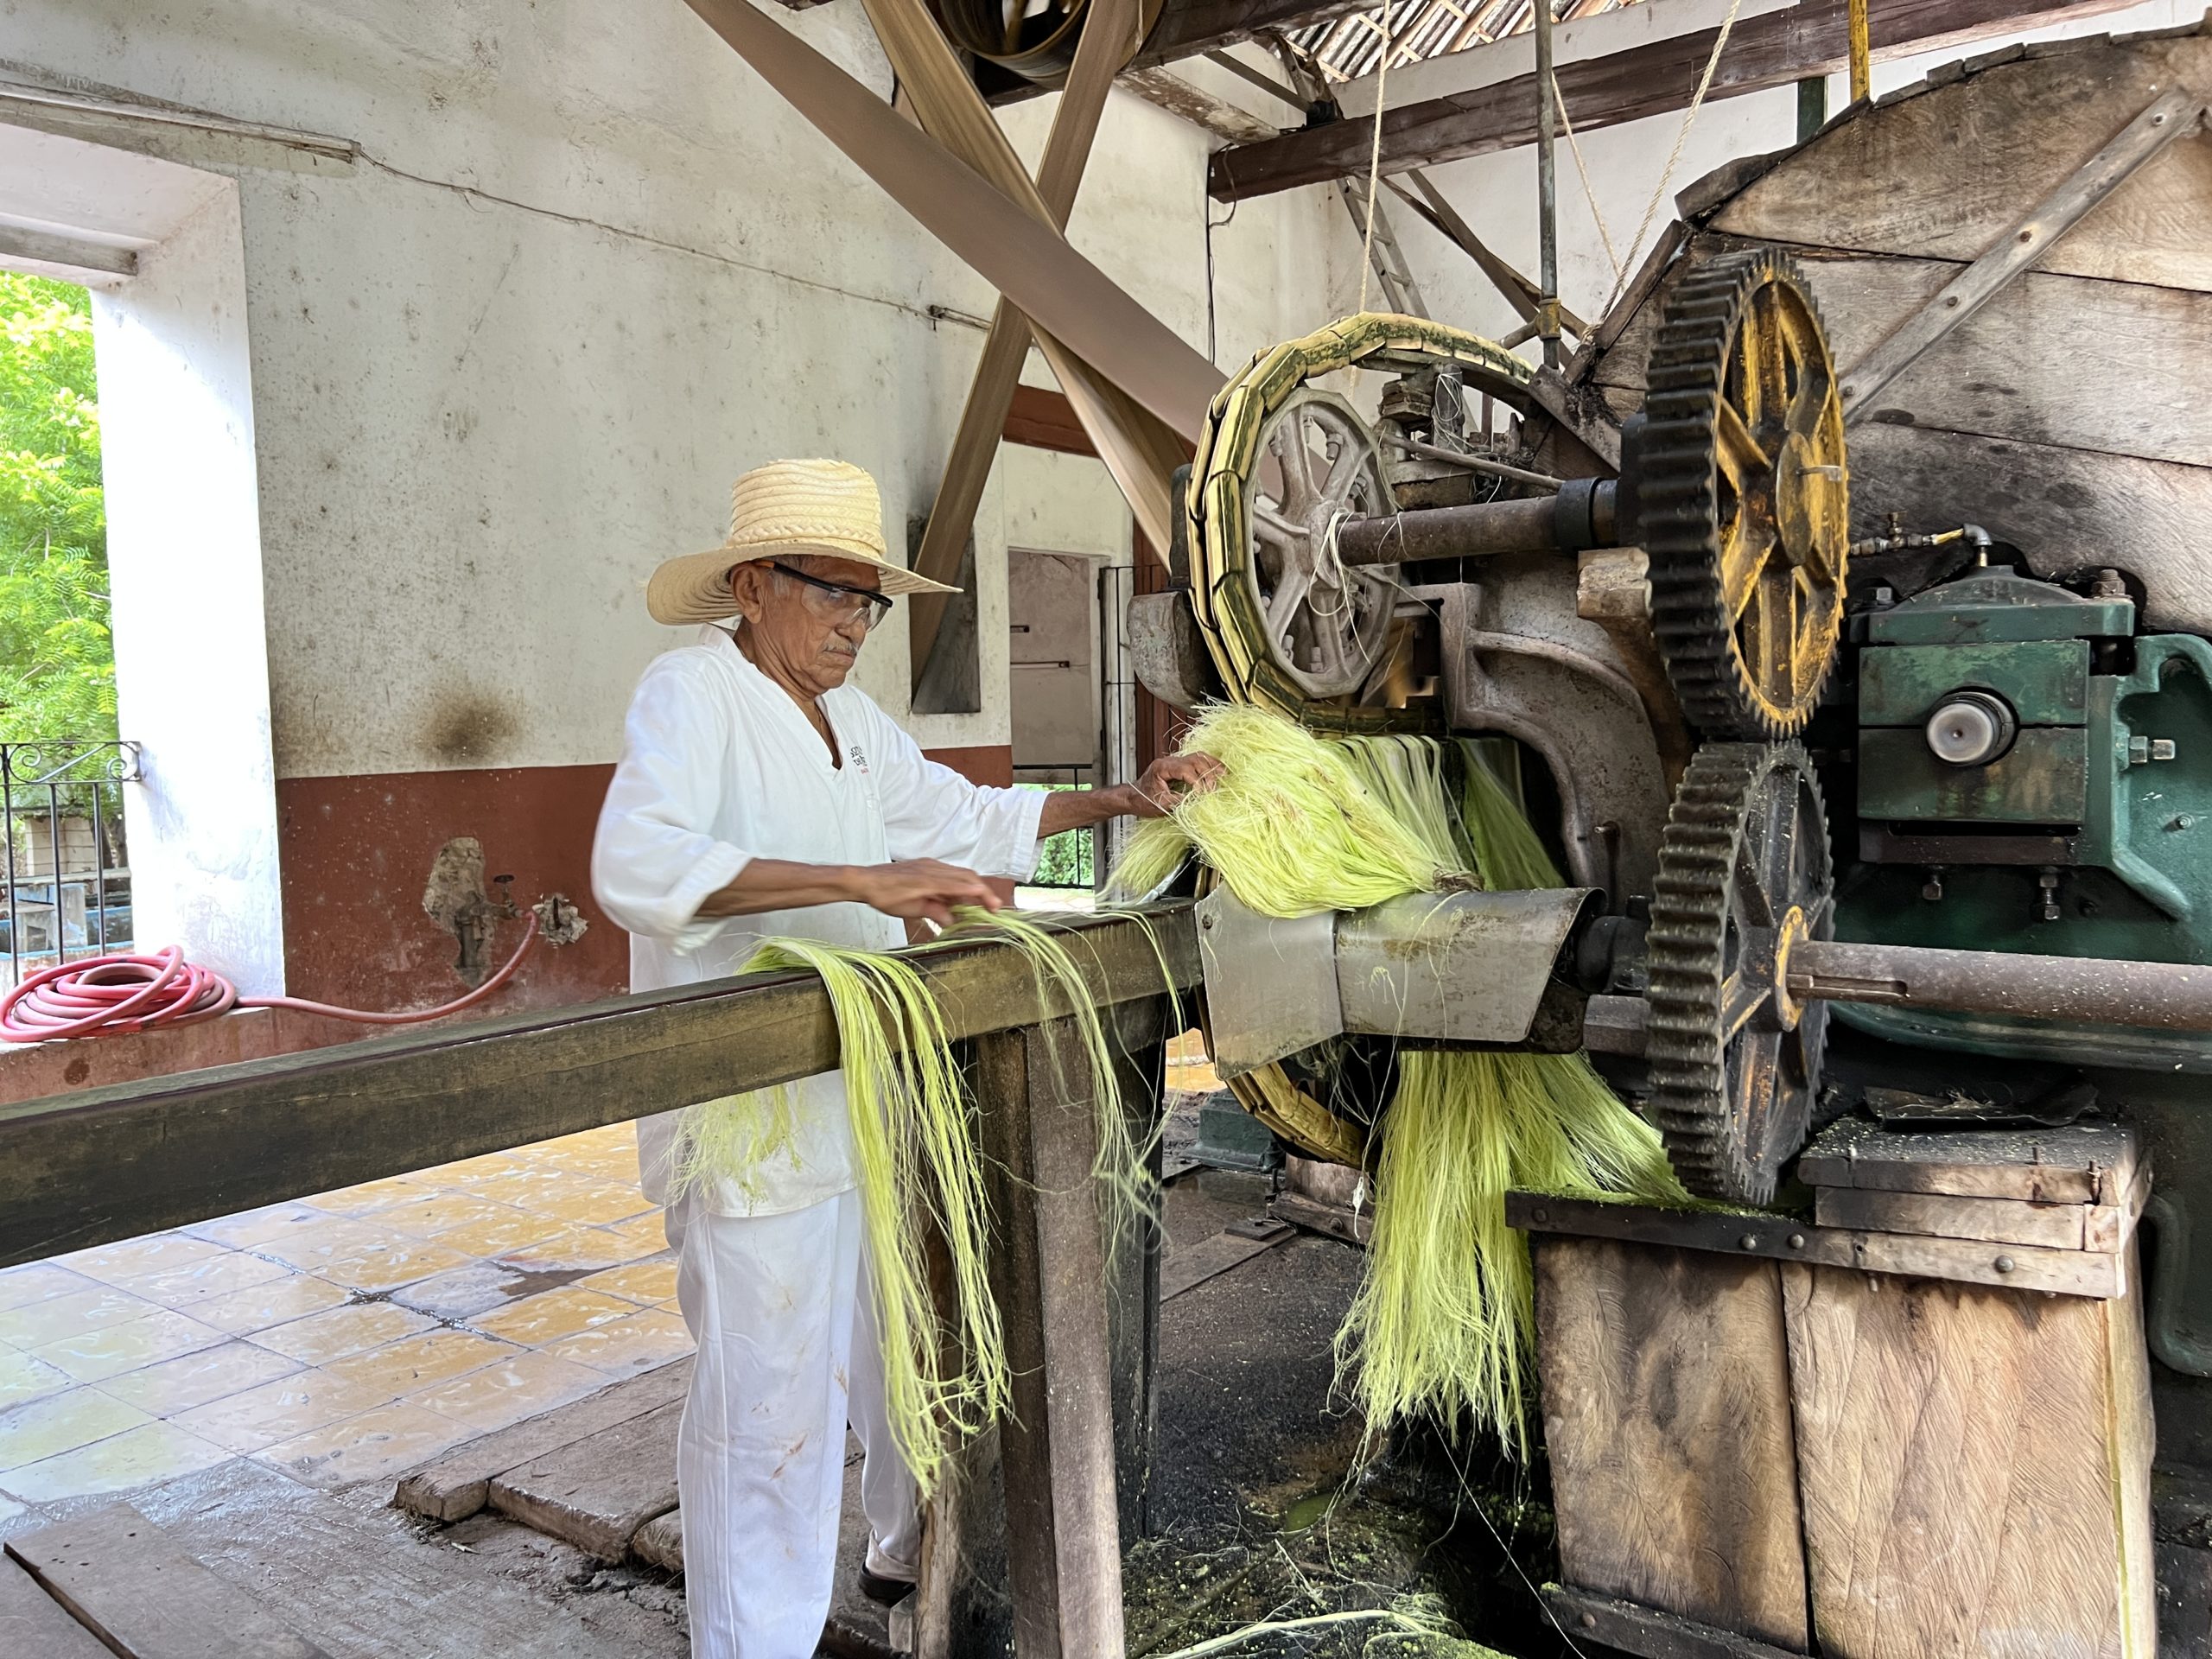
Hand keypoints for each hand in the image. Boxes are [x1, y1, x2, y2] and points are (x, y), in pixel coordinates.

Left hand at [847, 858, 1004, 925]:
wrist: (865, 880)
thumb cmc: (883, 896)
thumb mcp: (909, 910)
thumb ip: (933, 912)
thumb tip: (952, 920)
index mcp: (930, 879)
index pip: (963, 885)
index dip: (982, 895)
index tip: (994, 906)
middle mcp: (933, 868)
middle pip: (967, 876)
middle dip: (983, 891)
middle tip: (993, 908)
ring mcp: (930, 865)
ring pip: (960, 873)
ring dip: (972, 888)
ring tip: (978, 905)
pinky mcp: (926, 866)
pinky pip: (949, 873)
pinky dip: (959, 884)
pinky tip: (958, 897)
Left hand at [1126, 752, 1224, 817]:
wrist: (1132, 798)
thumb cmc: (1142, 801)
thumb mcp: (1160, 805)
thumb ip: (1180, 801)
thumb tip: (1198, 802)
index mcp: (1162, 768)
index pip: (1185, 770)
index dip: (1197, 782)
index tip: (1203, 794)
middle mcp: (1169, 761)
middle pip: (1194, 760)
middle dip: (1207, 774)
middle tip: (1214, 789)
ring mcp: (1175, 762)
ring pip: (1198, 757)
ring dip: (1212, 766)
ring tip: (1224, 775)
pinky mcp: (1179, 766)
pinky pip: (1197, 761)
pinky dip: (1209, 765)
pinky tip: (1219, 772)